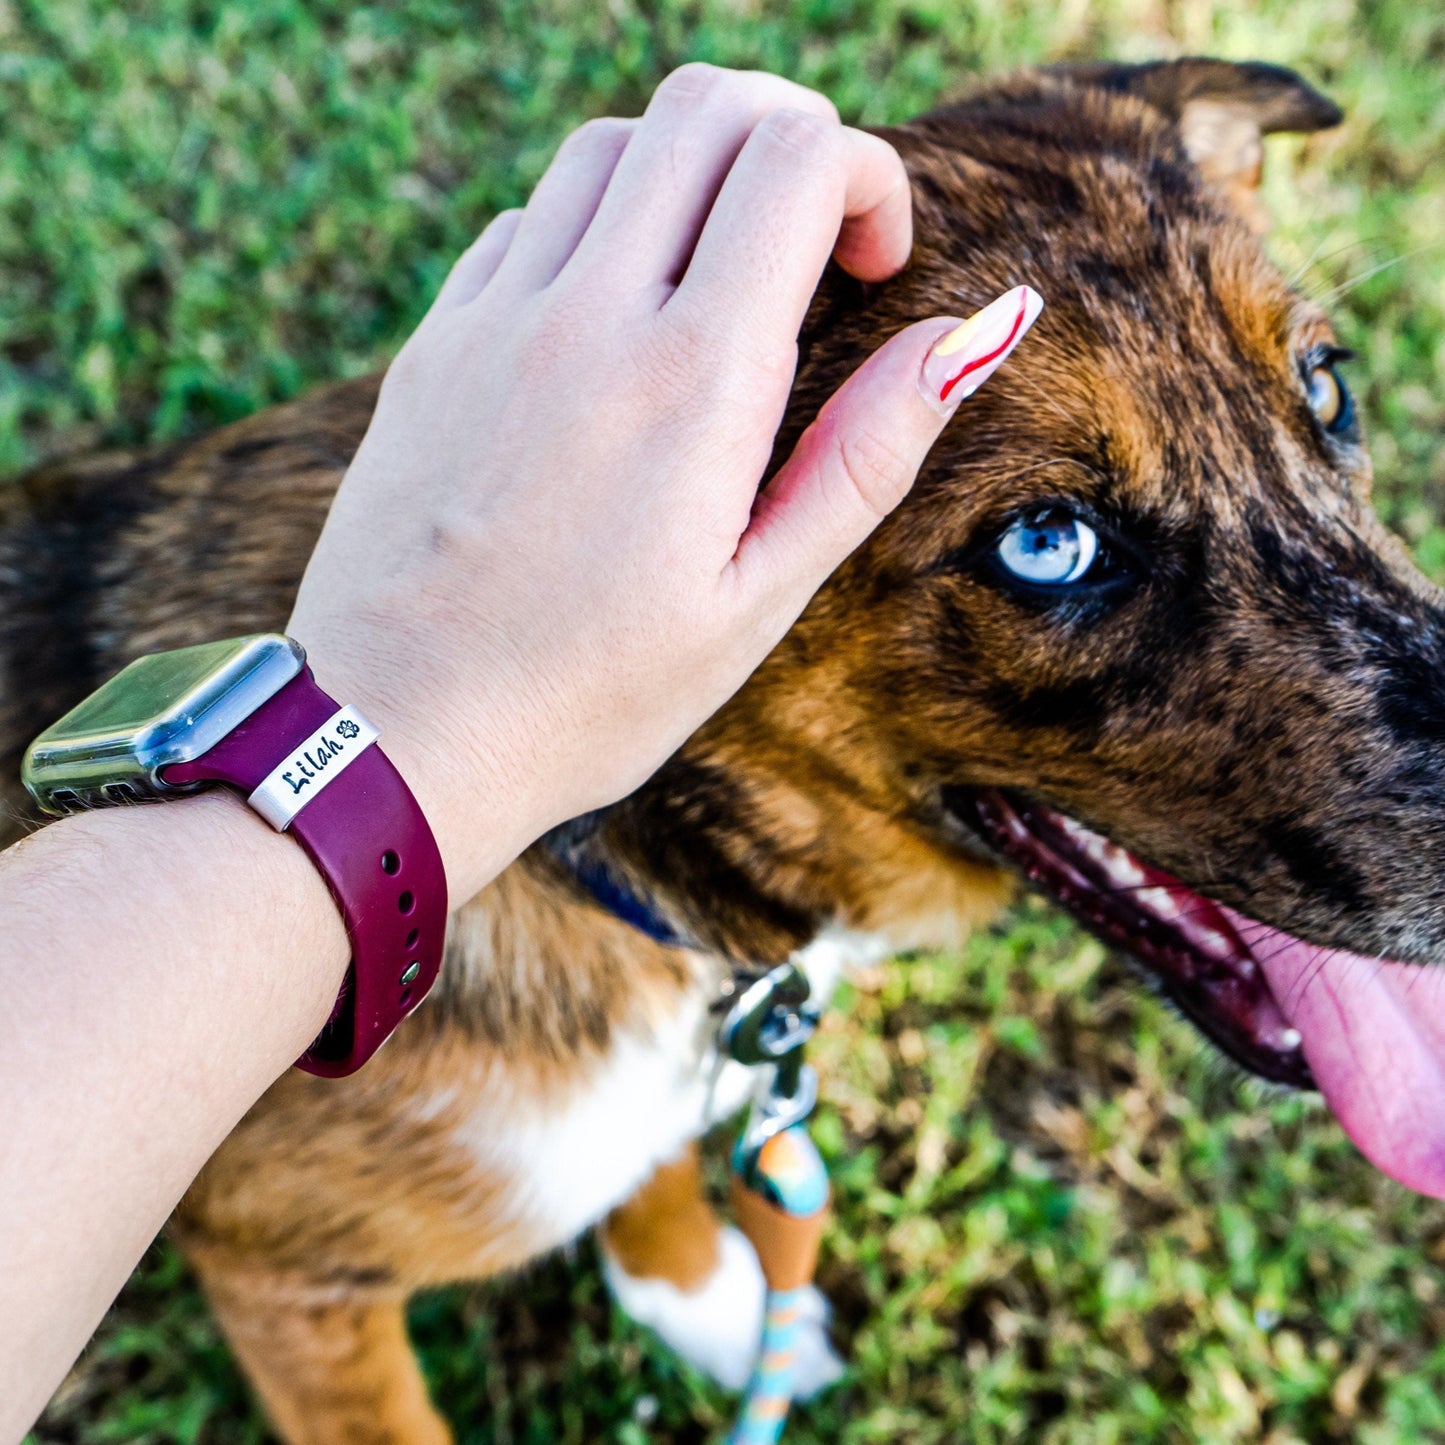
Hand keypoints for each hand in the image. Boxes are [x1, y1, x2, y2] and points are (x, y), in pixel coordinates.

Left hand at [288, 64, 1039, 897]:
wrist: (395, 735)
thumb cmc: (589, 696)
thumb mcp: (756, 600)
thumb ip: (865, 455)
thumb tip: (975, 332)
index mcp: (692, 382)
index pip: (799, 159)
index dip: (869, 177)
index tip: (875, 266)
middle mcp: (586, 318)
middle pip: (707, 108)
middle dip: (791, 137)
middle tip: (812, 243)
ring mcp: (495, 318)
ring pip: (611, 144)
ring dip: (690, 174)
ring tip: (715, 282)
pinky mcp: (435, 343)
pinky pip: (527, 218)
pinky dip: (597, 227)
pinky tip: (613, 324)